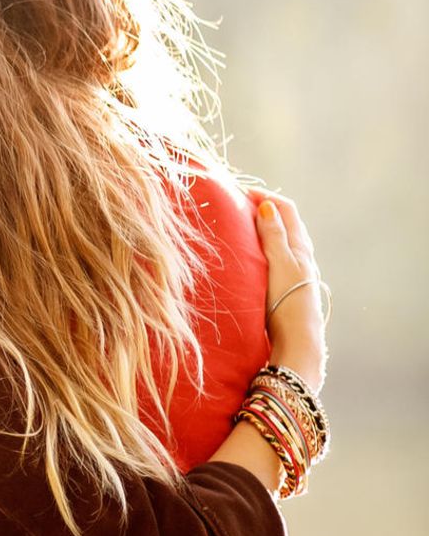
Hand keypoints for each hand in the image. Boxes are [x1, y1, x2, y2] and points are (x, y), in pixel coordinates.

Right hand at [251, 191, 326, 393]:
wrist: (297, 343)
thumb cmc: (287, 302)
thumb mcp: (279, 264)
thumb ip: (273, 235)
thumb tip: (267, 205)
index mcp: (300, 247)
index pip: (285, 209)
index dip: (264, 196)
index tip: (239, 192)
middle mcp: (301, 257)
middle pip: (284, 222)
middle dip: (261, 209)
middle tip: (235, 205)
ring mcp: (294, 273)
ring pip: (279, 241)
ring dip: (261, 229)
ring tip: (238, 227)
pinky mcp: (286, 288)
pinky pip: (274, 257)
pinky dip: (261, 247)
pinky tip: (248, 258)